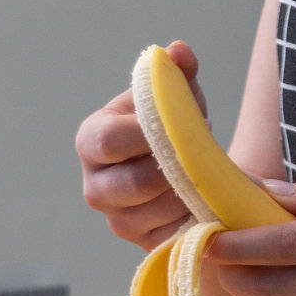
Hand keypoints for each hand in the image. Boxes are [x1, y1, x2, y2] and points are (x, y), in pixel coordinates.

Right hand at [75, 40, 206, 251]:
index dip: (149, 134)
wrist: (182, 170)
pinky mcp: (142, 244)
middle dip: (175, 166)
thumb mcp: (175, 94)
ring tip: (205, 170)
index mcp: (91, 141)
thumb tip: (177, 52)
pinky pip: (173, 232)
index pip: (110, 141)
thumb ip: (176, 71)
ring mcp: (117, 221)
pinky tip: (205, 196)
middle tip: (201, 150)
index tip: (183, 122)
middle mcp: (95, 187)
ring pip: (158, 210)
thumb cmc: (172, 126)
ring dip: (190, 190)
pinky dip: (195, 214)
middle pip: (135, 183)